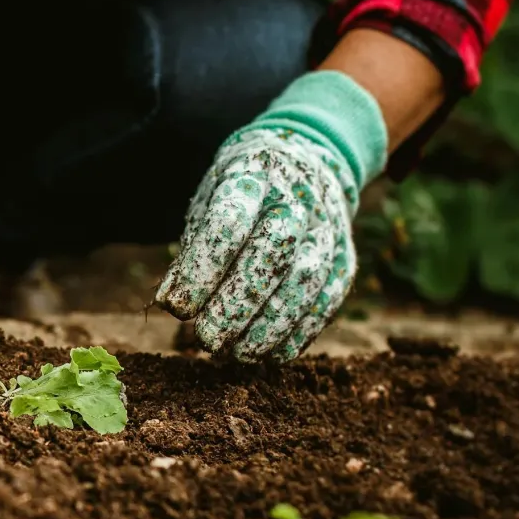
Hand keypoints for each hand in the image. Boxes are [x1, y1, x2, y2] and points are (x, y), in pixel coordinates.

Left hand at [154, 71, 387, 362]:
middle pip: (273, 252)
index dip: (201, 269)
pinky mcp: (345, 260)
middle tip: (207, 339)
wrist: (303, 164)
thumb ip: (194, 249)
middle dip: (237, 303)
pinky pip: (327, 301)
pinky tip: (268, 354)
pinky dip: (298, 334)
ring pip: (305, 281)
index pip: (229, 222)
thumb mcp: (208, 203)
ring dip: (268, 326)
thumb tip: (174, 303)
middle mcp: (298, 199)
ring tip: (235, 354)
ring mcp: (328, 229)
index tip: (176, 307)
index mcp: (254, 176)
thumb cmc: (240, 195)